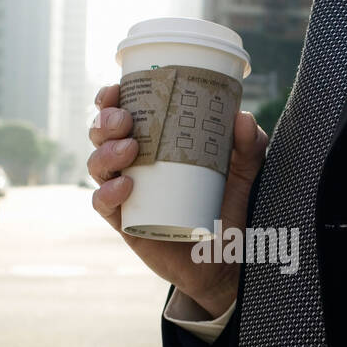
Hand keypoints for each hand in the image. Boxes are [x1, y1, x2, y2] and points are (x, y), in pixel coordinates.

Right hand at [87, 83, 267, 316]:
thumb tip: (242, 118)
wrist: (225, 259)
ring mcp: (125, 194)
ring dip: (105, 152)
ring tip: (130, 149)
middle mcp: (132, 165)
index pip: (122, 113)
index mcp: (153, 144)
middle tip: (125, 120)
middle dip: (104, 120)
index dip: (110, 98)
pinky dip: (107, 192)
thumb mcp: (244, 172)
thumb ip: (249, 145)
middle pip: (101, 135)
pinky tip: (125, 185)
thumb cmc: (226, 207)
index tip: (118, 87)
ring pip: (97, 165)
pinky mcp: (125, 223)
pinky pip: (103, 204)